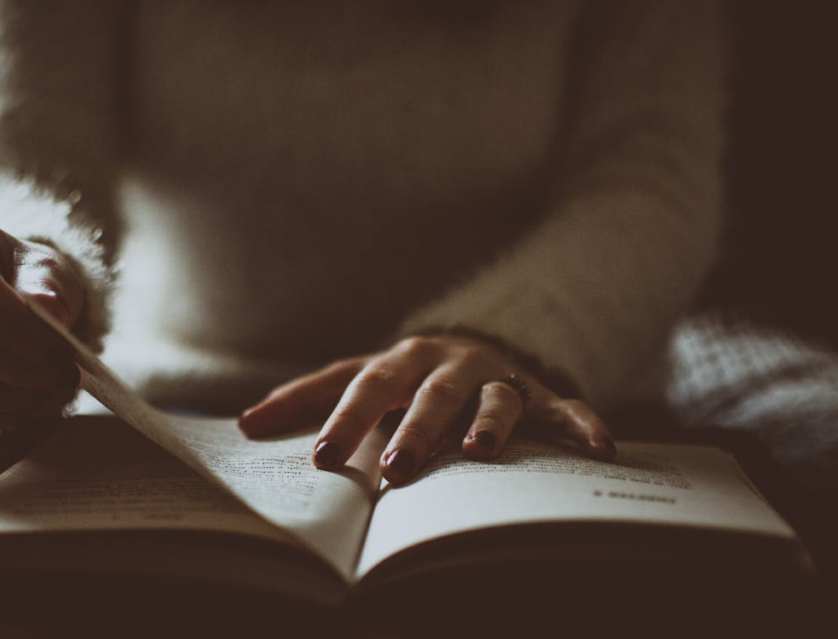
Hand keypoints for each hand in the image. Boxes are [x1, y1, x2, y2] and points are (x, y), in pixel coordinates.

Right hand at [0, 206, 83, 430]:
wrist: (6, 296)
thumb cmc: (26, 277)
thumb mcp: (49, 270)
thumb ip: (48, 286)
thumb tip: (48, 310)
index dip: (15, 324)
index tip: (60, 353)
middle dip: (11, 367)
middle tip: (60, 379)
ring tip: (42, 396)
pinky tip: (14, 410)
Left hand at [239, 333, 614, 484]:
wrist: (477, 343)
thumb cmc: (406, 374)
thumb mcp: (359, 377)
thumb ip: (308, 398)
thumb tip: (243, 424)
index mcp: (401, 360)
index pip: (368, 385)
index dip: (345, 419)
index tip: (322, 458)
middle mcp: (449, 364)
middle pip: (431, 395)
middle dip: (415, 431)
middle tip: (396, 472)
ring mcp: (498, 375)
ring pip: (496, 396)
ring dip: (490, 422)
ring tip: (481, 451)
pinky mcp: (540, 393)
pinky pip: (566, 407)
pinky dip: (583, 424)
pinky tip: (599, 449)